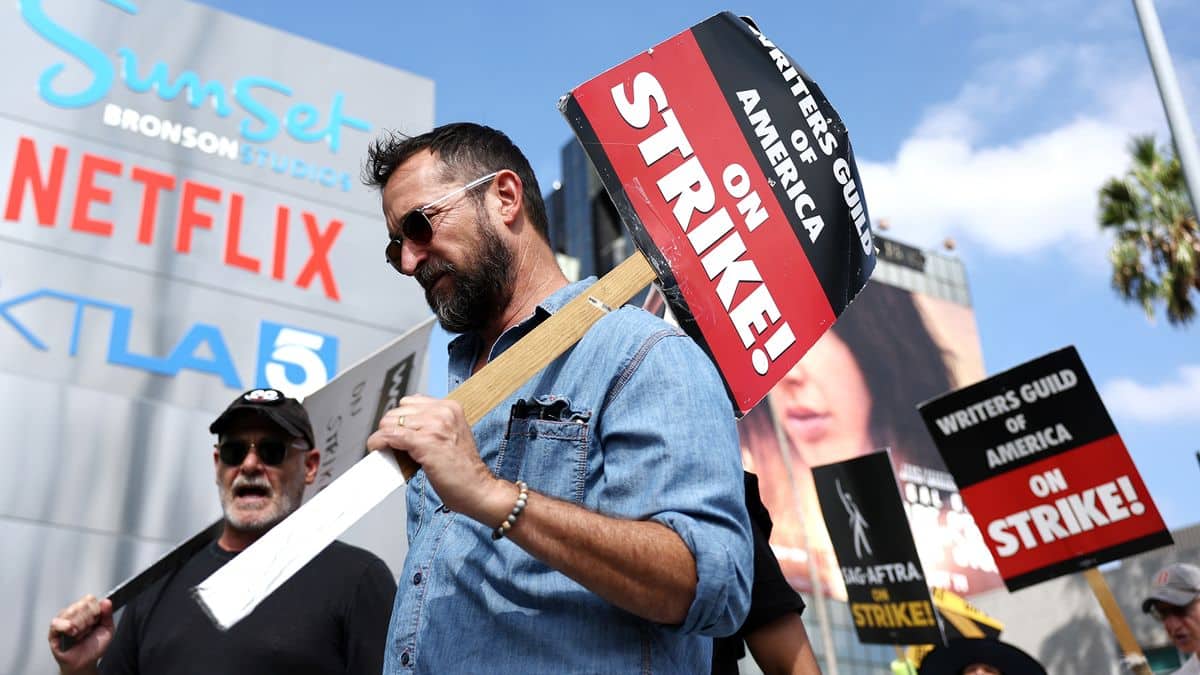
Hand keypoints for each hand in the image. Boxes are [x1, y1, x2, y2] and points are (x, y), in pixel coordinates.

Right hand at [48, 594, 112, 673]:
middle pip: (81, 605)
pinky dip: (66, 627)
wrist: (85, 662)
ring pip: (71, 612)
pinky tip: (72, 633)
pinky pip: (56, 622)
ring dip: (80, 625)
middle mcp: (73, 613)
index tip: (97, 621)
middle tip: (88, 630)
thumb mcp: (107, 629)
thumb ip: (108, 614)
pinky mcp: (53, 631)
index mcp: (86, 610)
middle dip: (88, 620)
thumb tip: (106, 601)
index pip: (89, 599)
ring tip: (80, 635)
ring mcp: (63, 620)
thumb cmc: (94, 646)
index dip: (95, 610)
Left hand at [367, 395, 509, 522]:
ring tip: (388, 449)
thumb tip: (401, 427)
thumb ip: (431, 425)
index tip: (398, 433)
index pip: (410, 402)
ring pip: (390, 422)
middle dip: (391, 428)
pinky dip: (379, 442)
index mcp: (450, 407)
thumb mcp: (452, 436)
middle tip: (393, 445)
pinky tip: (378, 448)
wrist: (478, 488)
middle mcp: (443, 412)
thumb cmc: (464, 469)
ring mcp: (434, 426)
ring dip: (384, 437)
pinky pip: (390, 435)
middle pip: (397, 411)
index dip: (401, 420)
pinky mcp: (425, 442)